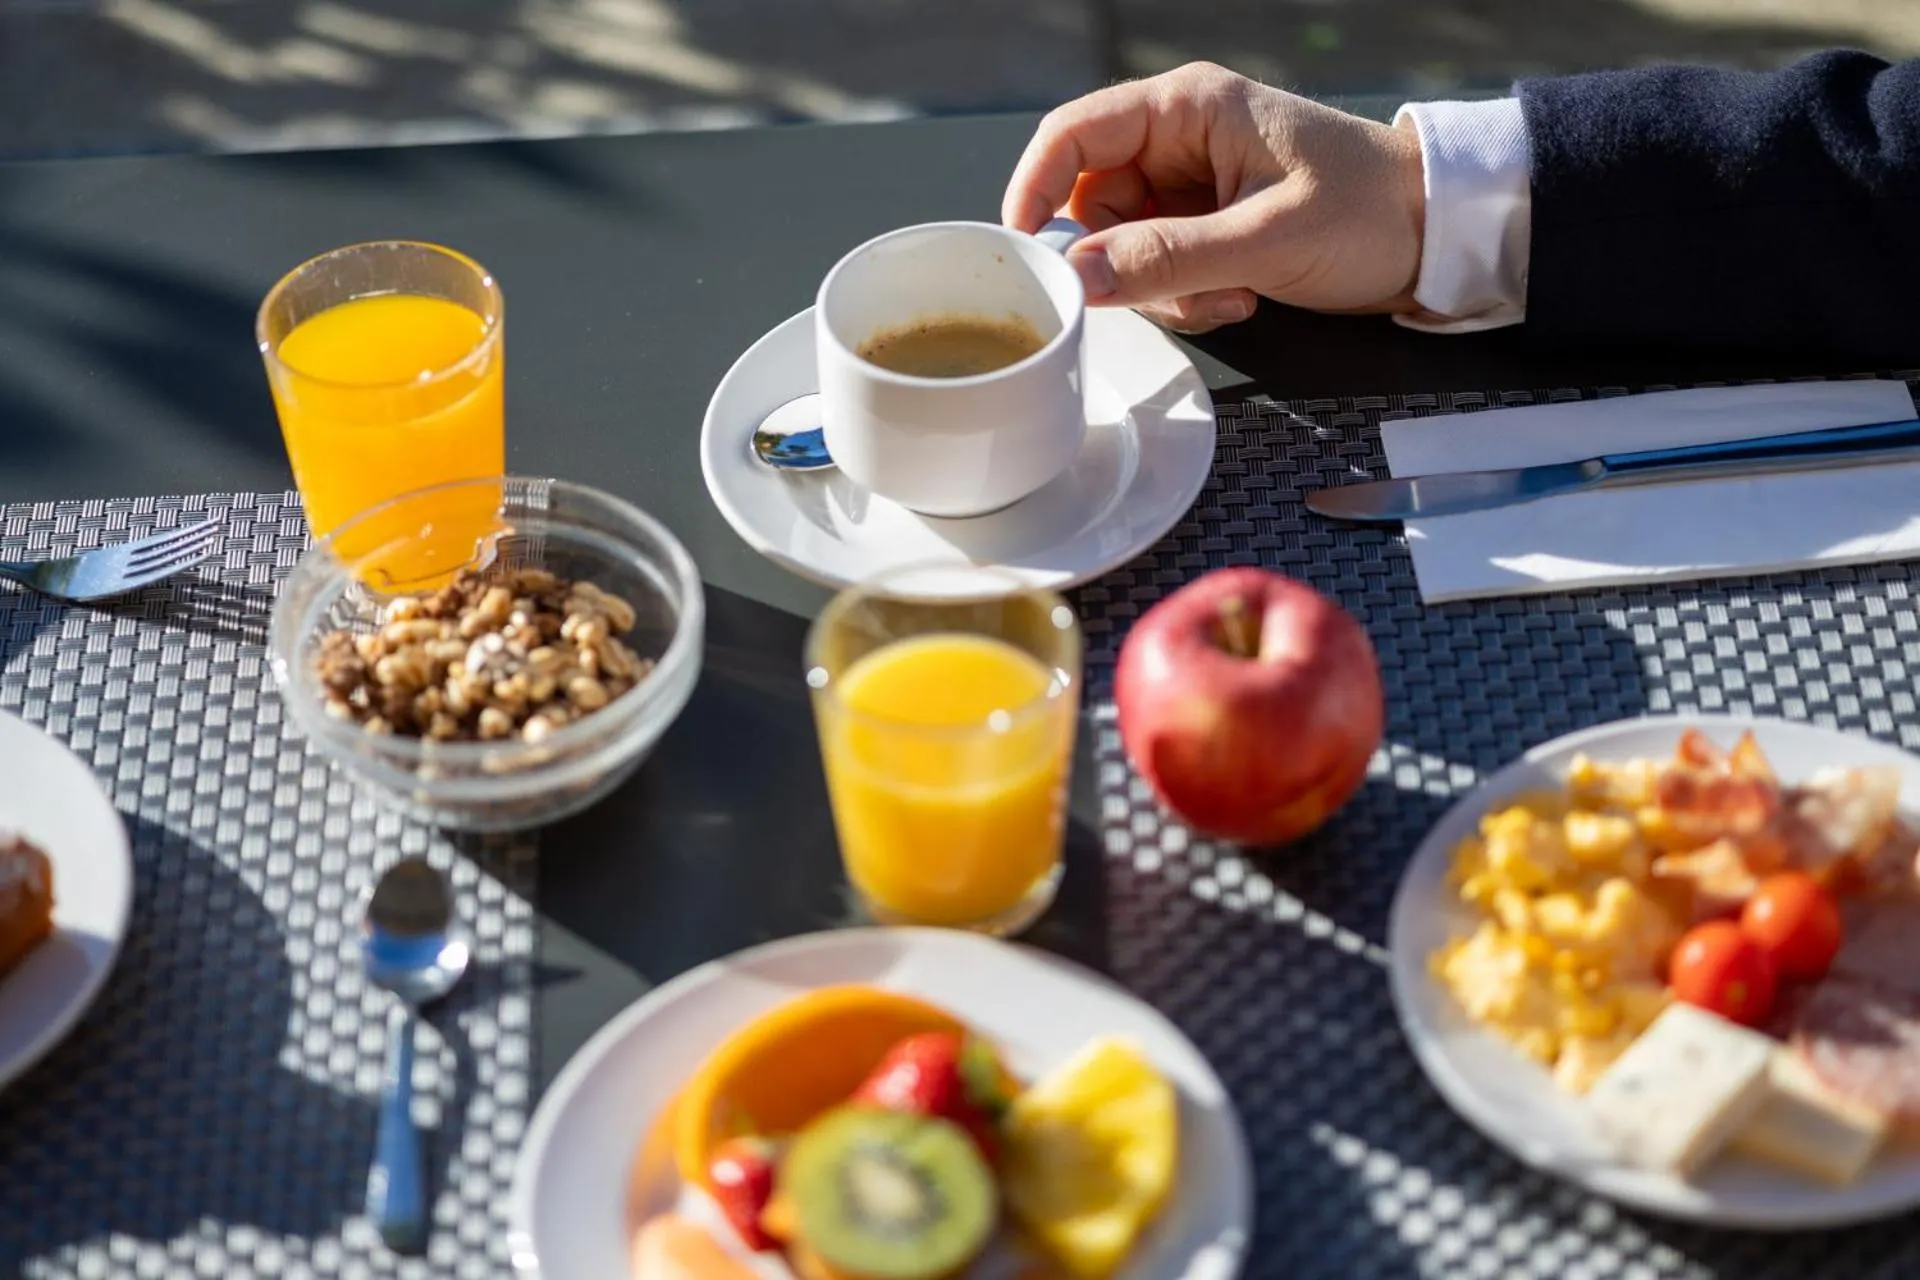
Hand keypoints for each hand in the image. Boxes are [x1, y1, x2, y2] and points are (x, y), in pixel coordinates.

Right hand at [1002, 63, 1427, 332]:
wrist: (1435, 234)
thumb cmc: (1369, 211)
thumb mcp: (1265, 238)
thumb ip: (1167, 258)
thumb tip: (1077, 277)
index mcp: (1188, 109)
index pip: (1073, 134)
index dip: (1034, 189)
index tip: (1023, 253)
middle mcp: (1178, 140)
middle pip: (1090, 202)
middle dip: (1119, 261)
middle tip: (1171, 294)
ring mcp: (1190, 185)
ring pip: (1120, 245)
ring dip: (1159, 287)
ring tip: (1226, 294)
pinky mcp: (1205, 226)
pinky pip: (1156, 268)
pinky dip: (1184, 295)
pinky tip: (1238, 296)